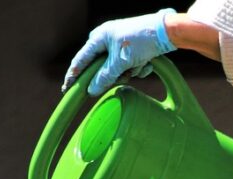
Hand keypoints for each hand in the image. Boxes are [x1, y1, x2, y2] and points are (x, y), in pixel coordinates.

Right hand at [62, 8, 176, 95]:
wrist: (166, 33)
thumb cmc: (140, 41)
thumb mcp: (121, 61)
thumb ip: (105, 77)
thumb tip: (90, 90)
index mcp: (99, 38)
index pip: (81, 60)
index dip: (73, 75)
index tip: (66, 89)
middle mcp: (107, 41)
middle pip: (102, 68)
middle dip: (115, 74)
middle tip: (125, 73)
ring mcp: (120, 46)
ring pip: (118, 70)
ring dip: (130, 71)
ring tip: (140, 63)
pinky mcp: (134, 51)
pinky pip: (130, 67)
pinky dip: (139, 68)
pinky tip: (148, 62)